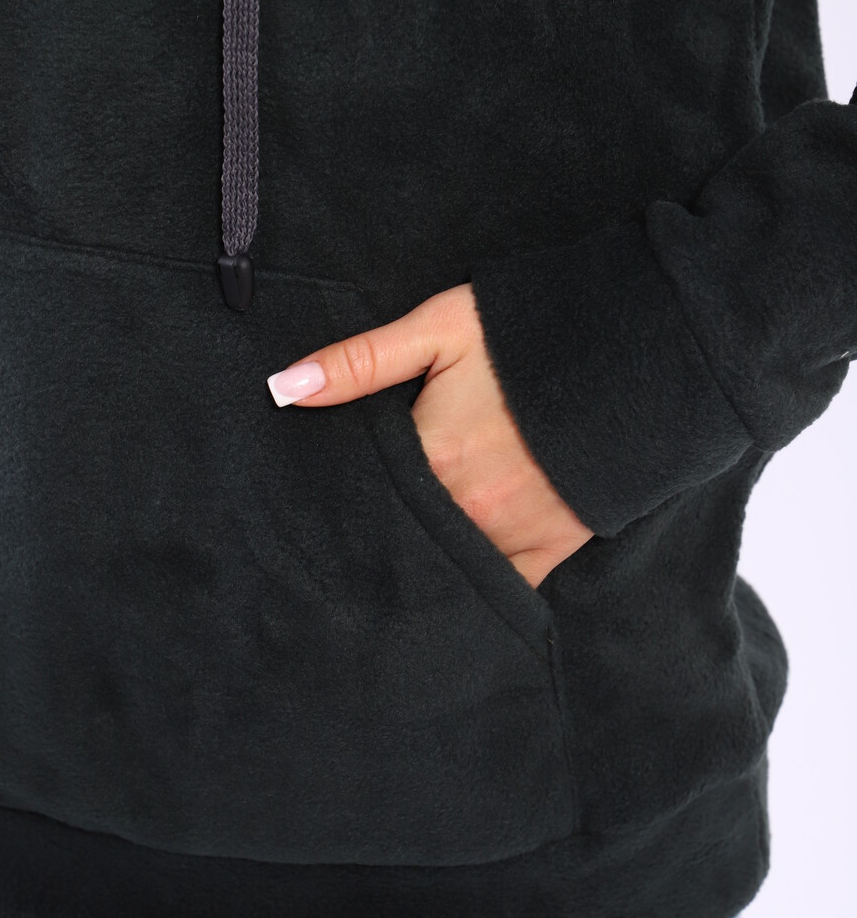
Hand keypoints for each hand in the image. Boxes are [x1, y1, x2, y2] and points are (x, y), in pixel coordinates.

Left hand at [266, 283, 594, 588]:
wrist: (634, 355)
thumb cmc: (527, 337)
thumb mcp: (439, 329)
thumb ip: (360, 363)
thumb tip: (283, 389)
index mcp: (432, 461)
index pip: (366, 501)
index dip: (346, 504)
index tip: (322, 514)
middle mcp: (467, 512)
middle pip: (404, 540)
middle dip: (382, 539)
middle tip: (353, 547)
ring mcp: (510, 537)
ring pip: (448, 568)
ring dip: (427, 562)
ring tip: (405, 559)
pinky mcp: (550, 550)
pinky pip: (501, 588)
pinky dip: (478, 586)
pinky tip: (456, 581)